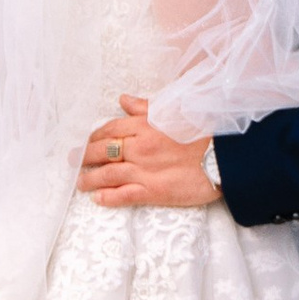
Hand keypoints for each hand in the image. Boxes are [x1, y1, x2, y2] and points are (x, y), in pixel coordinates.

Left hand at [79, 99, 218, 207]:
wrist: (226, 158)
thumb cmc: (204, 133)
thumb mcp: (174, 111)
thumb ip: (145, 107)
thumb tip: (122, 100)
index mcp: (145, 125)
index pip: (110, 129)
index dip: (95, 137)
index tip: (87, 142)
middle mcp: (140, 147)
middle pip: (103, 151)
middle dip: (84, 156)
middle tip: (73, 161)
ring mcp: (145, 170)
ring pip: (108, 174)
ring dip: (90, 179)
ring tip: (81, 183)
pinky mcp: (154, 191)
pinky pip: (124, 194)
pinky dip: (108, 197)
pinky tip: (98, 199)